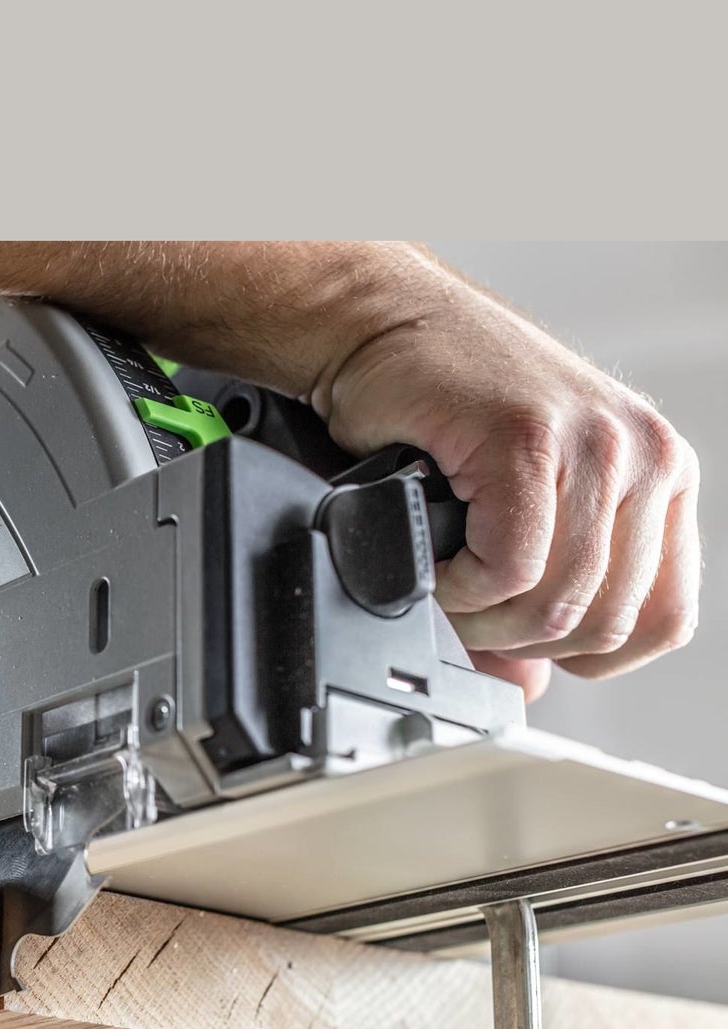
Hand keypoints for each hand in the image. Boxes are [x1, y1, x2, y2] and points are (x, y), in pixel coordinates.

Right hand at [315, 274, 700, 702]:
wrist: (382, 326)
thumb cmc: (437, 408)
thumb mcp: (506, 512)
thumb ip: (532, 599)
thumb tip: (529, 683)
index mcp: (656, 477)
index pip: (665, 620)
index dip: (586, 656)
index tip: (522, 636)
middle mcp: (646, 456)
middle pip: (602, 625)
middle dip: (516, 642)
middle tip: (461, 610)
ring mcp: (598, 445)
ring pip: (555, 606)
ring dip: (479, 618)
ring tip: (441, 585)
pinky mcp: (533, 439)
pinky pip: (508, 569)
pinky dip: (457, 587)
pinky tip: (434, 560)